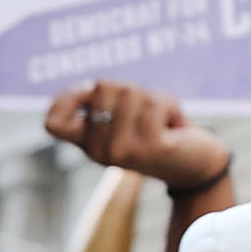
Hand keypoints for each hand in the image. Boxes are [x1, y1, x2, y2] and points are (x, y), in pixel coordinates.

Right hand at [45, 81, 231, 192]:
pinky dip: (170, 104)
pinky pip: (156, 103)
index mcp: (88, 142)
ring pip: (131, 91)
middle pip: (101, 87)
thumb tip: (92, 86)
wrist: (196, 164)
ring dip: (154, 97)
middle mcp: (100, 152)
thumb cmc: (157, 130)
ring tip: (161, 119)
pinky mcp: (152, 148)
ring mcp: (124, 152)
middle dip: (129, 87)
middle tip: (145, 111)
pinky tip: (175, 124)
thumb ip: (103, 101)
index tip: (90, 91)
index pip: (53, 123)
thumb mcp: (124, 116)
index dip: (67, 97)